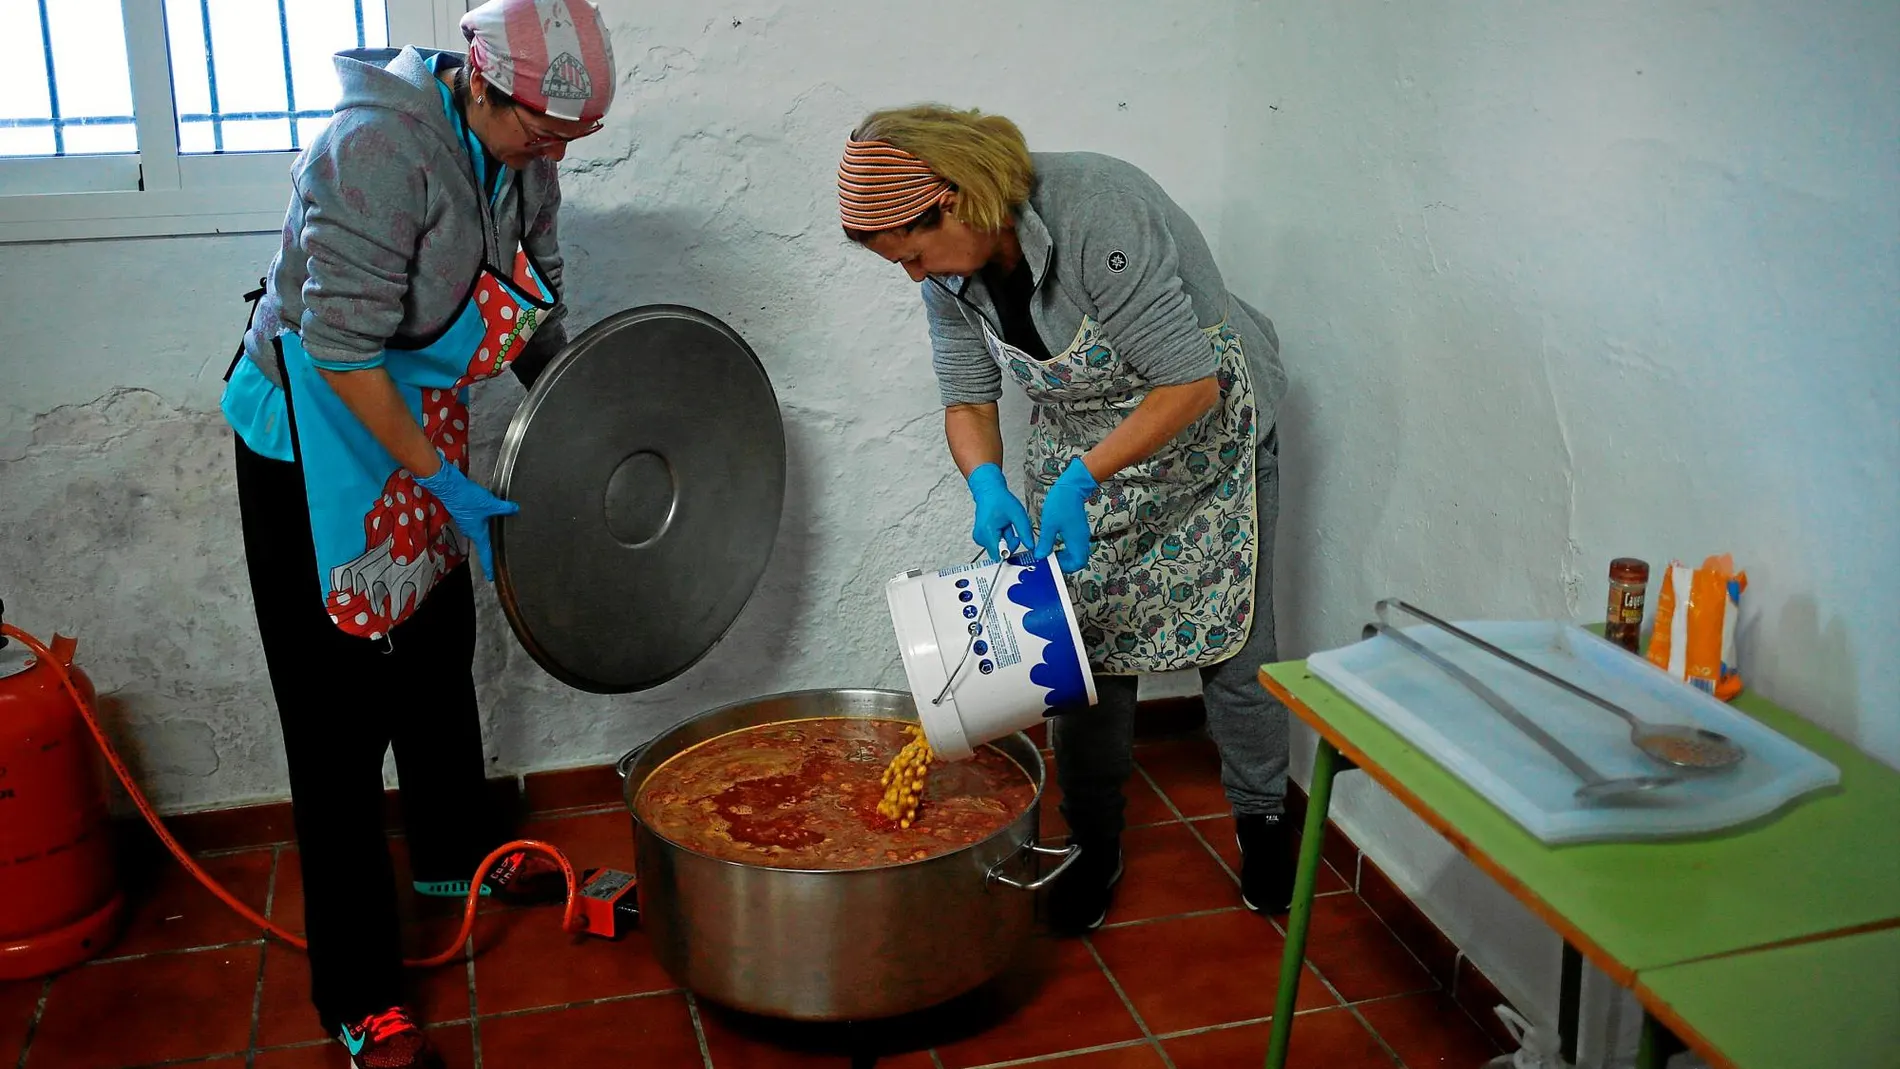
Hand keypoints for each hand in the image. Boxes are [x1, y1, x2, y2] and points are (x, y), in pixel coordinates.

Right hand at [415, 459, 518, 580]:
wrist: (450, 487)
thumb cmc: (467, 498)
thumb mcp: (490, 504)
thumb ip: (504, 508)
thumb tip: (515, 509)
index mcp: (477, 533)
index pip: (485, 554)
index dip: (489, 566)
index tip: (491, 576)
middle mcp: (470, 530)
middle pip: (483, 543)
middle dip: (490, 549)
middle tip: (497, 557)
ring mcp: (466, 522)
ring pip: (479, 531)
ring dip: (487, 533)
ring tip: (496, 535)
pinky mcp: (464, 513)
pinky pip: (476, 522)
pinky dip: (483, 522)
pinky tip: (488, 516)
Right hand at [965, 463, 1033, 561]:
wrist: (989, 492)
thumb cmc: (1000, 500)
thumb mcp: (1018, 514)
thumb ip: (1025, 532)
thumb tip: (1031, 547)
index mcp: (988, 532)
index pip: (999, 555)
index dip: (1011, 551)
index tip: (1017, 542)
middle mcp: (980, 537)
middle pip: (999, 552)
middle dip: (1009, 543)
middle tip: (1012, 529)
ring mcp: (979, 538)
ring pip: (998, 548)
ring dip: (1006, 540)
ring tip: (1006, 525)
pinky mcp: (980, 538)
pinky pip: (994, 544)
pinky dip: (1001, 538)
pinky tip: (1002, 527)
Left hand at [1034, 457, 1097, 573]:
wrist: (1071, 487)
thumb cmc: (1061, 503)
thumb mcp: (1049, 525)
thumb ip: (1045, 543)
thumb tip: (1040, 556)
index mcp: (1077, 540)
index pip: (1078, 563)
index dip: (1066, 567)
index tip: (1052, 563)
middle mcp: (1082, 539)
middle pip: (1079, 560)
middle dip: (1065, 563)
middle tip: (1050, 559)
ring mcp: (1081, 534)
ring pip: (1077, 553)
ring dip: (1065, 556)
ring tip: (1050, 551)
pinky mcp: (1079, 529)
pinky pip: (1075, 545)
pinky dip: (1066, 548)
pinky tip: (1054, 542)